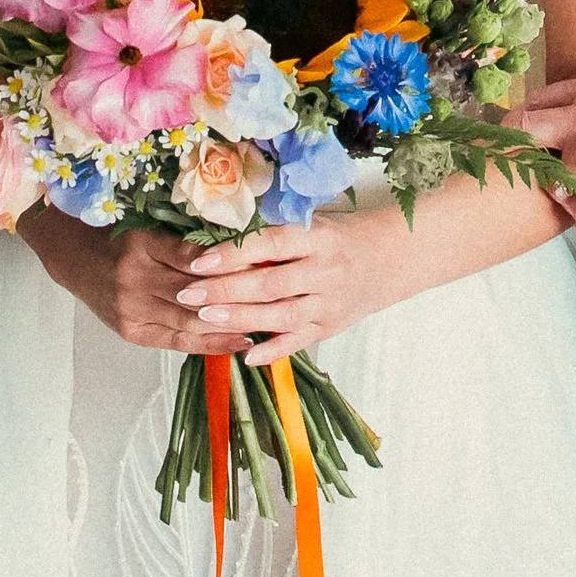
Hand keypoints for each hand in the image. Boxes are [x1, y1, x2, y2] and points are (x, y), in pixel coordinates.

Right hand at [18, 212, 248, 351]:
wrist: (74, 258)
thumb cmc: (119, 235)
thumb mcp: (148, 225)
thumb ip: (184, 239)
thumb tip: (236, 246)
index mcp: (142, 244)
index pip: (194, 258)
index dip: (230, 265)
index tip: (265, 265)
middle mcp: (135, 278)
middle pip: (195, 294)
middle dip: (236, 299)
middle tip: (275, 300)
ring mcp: (132, 309)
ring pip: (189, 321)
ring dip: (227, 326)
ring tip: (264, 325)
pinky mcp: (131, 331)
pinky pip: (176, 340)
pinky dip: (207, 343)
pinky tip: (234, 342)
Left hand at [172, 211, 407, 366]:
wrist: (386, 258)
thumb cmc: (337, 234)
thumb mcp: (311, 221)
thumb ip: (273, 228)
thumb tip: (217, 230)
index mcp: (317, 237)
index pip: (269, 245)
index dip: (233, 254)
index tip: (197, 261)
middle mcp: (324, 271)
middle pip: (270, 284)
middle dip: (225, 290)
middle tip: (188, 294)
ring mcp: (329, 303)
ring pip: (280, 316)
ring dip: (240, 319)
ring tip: (204, 319)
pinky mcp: (329, 328)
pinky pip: (298, 342)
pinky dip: (272, 351)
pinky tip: (245, 355)